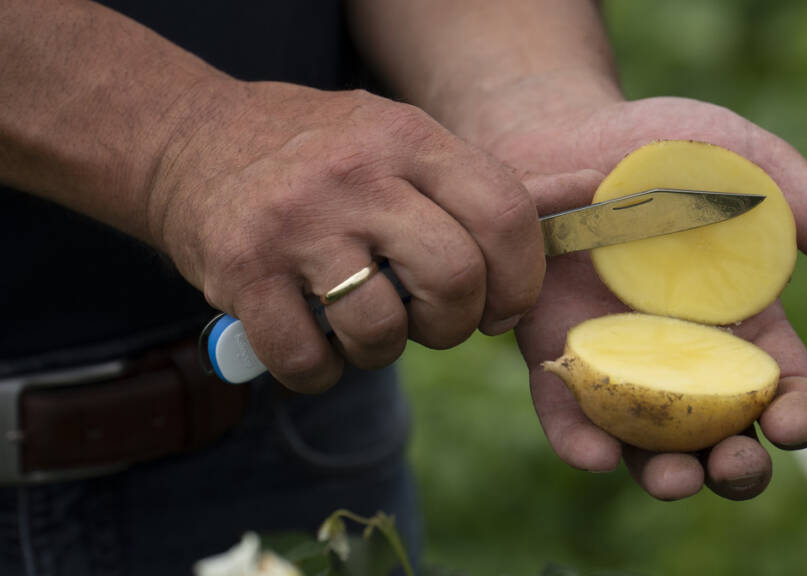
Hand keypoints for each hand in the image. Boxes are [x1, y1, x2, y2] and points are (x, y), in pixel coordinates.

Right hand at [149, 81, 544, 391]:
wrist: (190, 140)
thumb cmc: (315, 155)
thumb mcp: (392, 137)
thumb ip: (457, 188)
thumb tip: (524, 271)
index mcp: (407, 138)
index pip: (504, 213)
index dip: (520, 279)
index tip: (503, 308)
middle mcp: (355, 176)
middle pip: (453, 278)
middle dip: (455, 324)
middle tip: (433, 322)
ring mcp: (296, 224)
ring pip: (381, 329)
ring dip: (383, 351)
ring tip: (365, 325)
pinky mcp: (241, 272)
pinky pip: (307, 361)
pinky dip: (321, 373)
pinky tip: (315, 345)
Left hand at [485, 96, 806, 499]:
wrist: (573, 131)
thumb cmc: (675, 152)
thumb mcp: (757, 174)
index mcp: (746, 326)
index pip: (783, 390)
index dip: (796, 416)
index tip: (793, 424)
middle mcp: (686, 357)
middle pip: (720, 437)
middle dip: (734, 468)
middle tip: (734, 467)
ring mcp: (621, 361)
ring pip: (649, 443)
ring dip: (665, 473)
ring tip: (673, 478)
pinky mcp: (559, 353)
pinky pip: (569, 411)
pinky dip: (582, 438)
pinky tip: (594, 453)